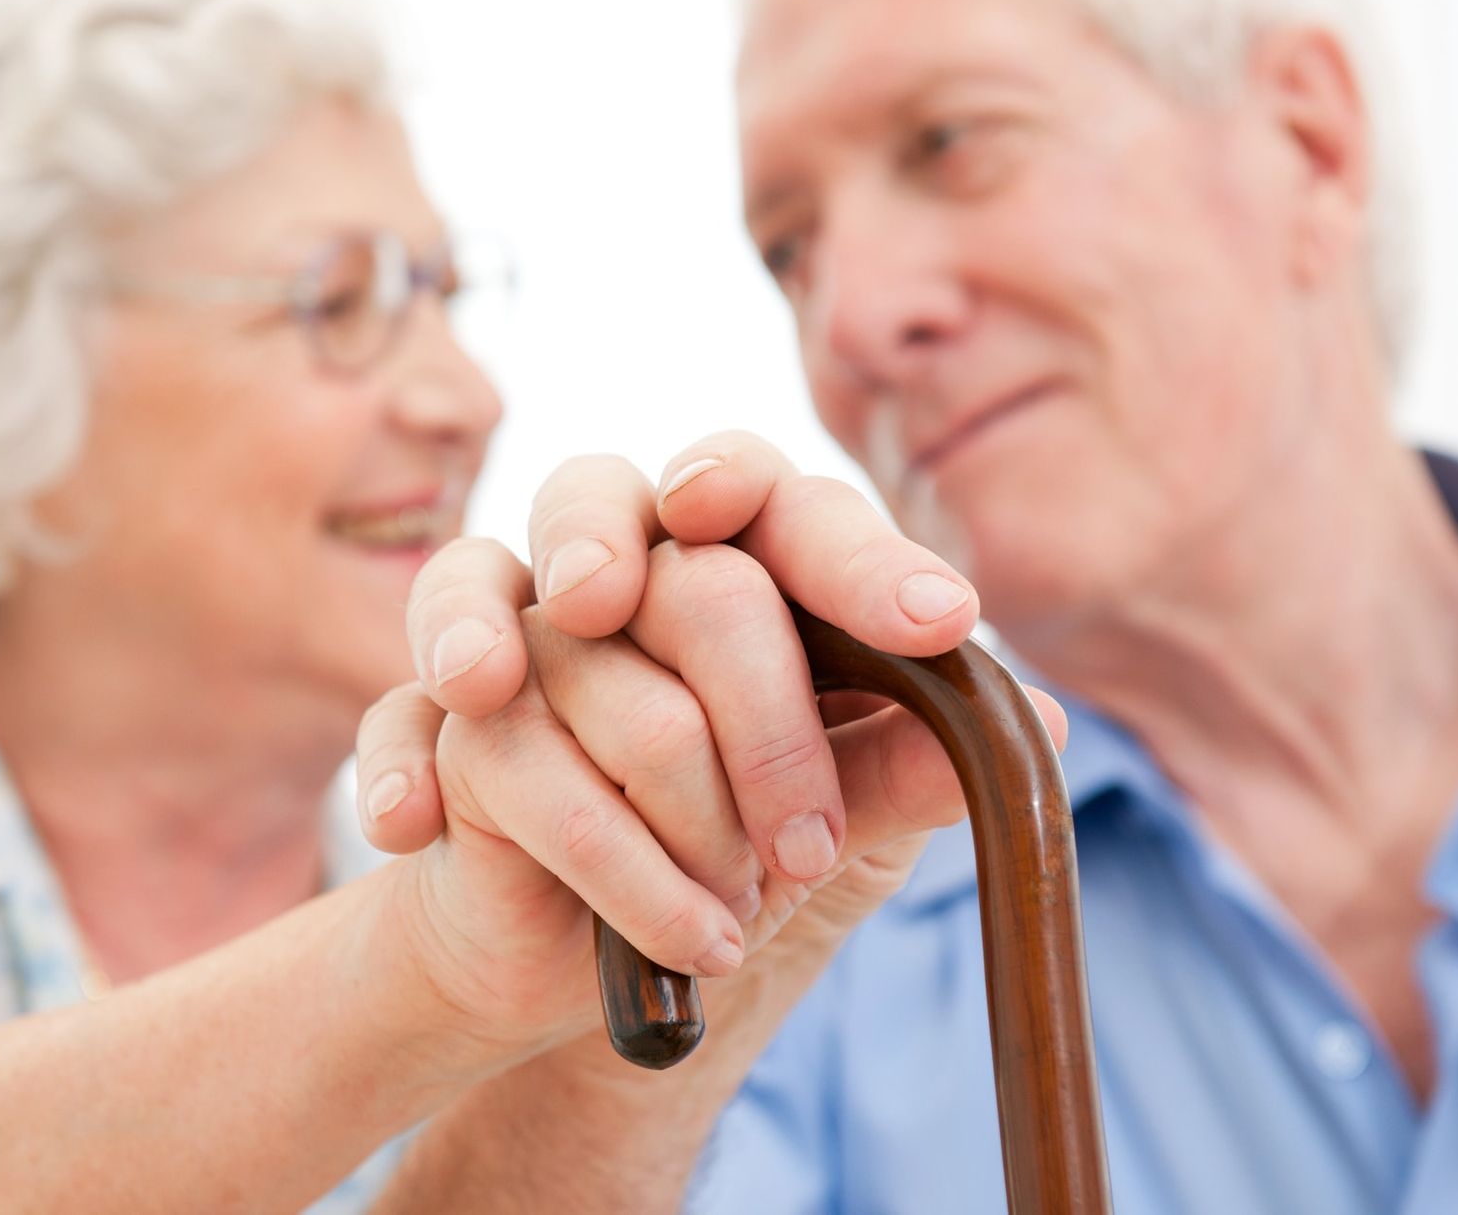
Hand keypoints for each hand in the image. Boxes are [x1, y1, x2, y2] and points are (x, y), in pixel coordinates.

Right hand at [357, 432, 1065, 1053]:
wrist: (591, 950)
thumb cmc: (729, 855)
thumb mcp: (845, 826)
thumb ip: (913, 765)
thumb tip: (1041, 722)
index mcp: (732, 566)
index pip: (782, 507)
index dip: (856, 557)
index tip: (933, 621)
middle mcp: (624, 571)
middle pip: (678, 572)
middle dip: (757, 723)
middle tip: (802, 851)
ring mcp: (524, 636)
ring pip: (556, 651)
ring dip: (647, 818)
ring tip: (709, 923)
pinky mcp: (440, 712)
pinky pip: (415, 718)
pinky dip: (419, 779)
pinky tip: (427, 832)